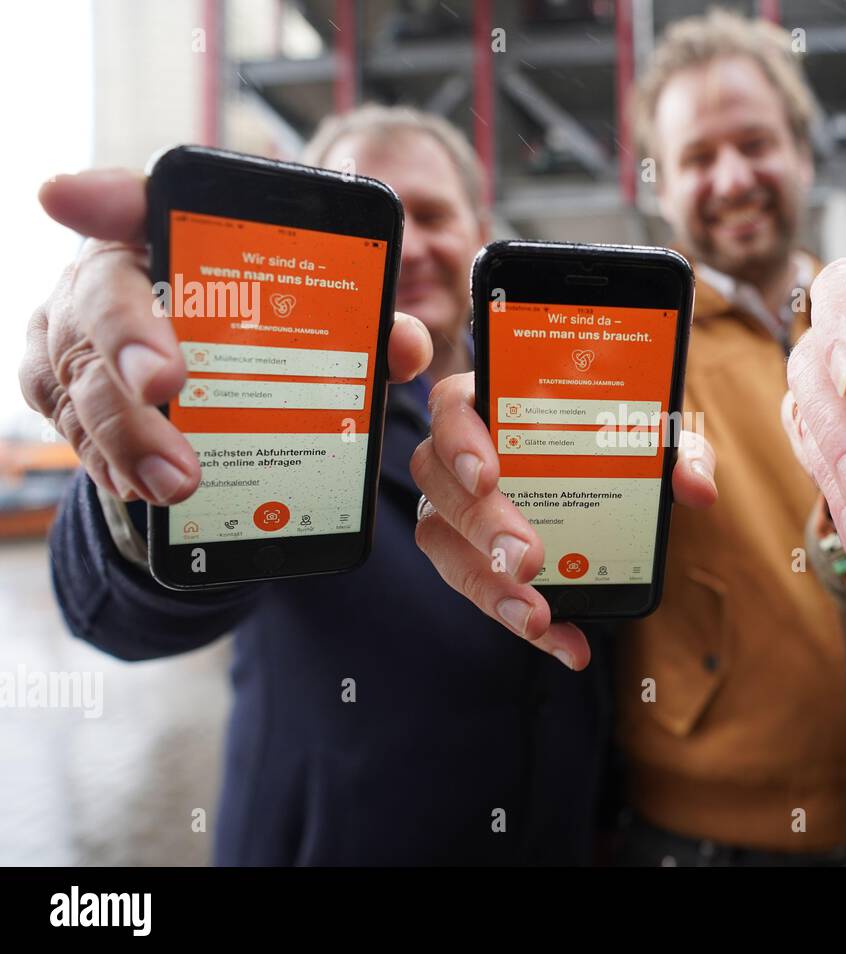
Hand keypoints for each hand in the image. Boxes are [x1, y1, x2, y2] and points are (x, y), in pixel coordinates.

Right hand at [21, 168, 433, 504]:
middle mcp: (110, 274)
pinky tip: (141, 487)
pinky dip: (108, 461)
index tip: (71, 197)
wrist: (191, 351)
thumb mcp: (308, 310)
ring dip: (127, 434)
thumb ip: (357, 317)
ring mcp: (73, 331)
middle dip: (131, 342)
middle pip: (102, 299)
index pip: (132, 198)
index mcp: (171, 233)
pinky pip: (70, 424)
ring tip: (175, 483)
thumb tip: (406, 345)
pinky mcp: (59, 383)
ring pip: (81, 377)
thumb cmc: (257, 321)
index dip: (102, 196)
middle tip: (167, 385)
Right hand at [411, 371, 717, 669]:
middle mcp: (461, 455)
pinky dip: (521, 619)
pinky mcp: (470, 557)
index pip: (451, 408)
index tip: (490, 477)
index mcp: (495, 405)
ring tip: (536, 616)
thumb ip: (680, 452)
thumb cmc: (618, 440)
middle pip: (440, 483)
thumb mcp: (655, 440)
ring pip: (442, 543)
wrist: (612, 478)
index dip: (460, 441)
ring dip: (487, 586)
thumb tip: (696, 487)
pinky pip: (479, 590)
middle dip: (482, 526)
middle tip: (528, 559)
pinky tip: (567, 643)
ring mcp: (456, 509)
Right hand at [782, 257, 845, 558]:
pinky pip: (817, 471)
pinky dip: (842, 507)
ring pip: (810, 429)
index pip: (843, 293)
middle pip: (814, 374)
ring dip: (838, 479)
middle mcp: (843, 342)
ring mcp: (829, 396)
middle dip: (843, 433)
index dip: (844, 330)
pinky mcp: (826, 444)